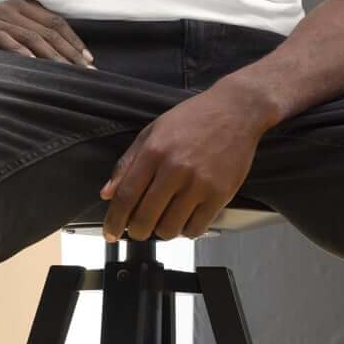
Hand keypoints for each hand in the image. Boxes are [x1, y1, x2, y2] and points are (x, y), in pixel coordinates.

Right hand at [0, 0, 94, 67]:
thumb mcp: (1, 33)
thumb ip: (25, 38)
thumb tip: (56, 59)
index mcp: (17, 7)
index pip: (54, 21)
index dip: (73, 41)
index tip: (88, 61)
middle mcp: (6, 8)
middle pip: (46, 30)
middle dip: (68, 52)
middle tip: (84, 73)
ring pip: (29, 35)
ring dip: (50, 55)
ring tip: (65, 73)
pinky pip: (1, 39)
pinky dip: (18, 51)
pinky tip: (32, 64)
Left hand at [98, 88, 266, 241]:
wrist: (236, 110)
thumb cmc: (193, 118)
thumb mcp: (152, 131)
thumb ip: (127, 163)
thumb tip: (107, 193)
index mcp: (154, 152)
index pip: (126, 196)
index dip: (114, 220)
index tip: (111, 232)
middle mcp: (175, 169)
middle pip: (145, 218)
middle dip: (136, 231)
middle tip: (138, 229)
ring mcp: (199, 184)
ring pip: (170, 228)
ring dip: (162, 231)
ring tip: (164, 220)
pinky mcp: (220, 194)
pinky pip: (196, 228)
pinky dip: (186, 231)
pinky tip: (185, 219)